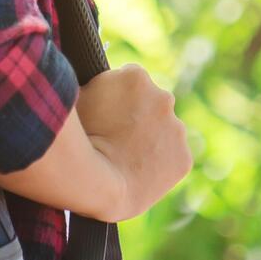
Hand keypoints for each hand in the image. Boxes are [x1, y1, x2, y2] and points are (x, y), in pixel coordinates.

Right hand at [75, 63, 190, 218]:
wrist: (96, 182)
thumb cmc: (77, 140)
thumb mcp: (76, 100)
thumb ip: (94, 88)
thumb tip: (96, 86)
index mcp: (135, 77)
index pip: (130, 83)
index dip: (116, 101)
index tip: (106, 117)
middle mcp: (163, 97)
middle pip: (151, 106)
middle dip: (137, 120)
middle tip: (115, 141)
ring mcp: (177, 129)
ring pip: (165, 133)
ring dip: (151, 142)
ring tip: (125, 161)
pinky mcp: (184, 158)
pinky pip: (173, 160)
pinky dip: (160, 166)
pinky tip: (140, 175)